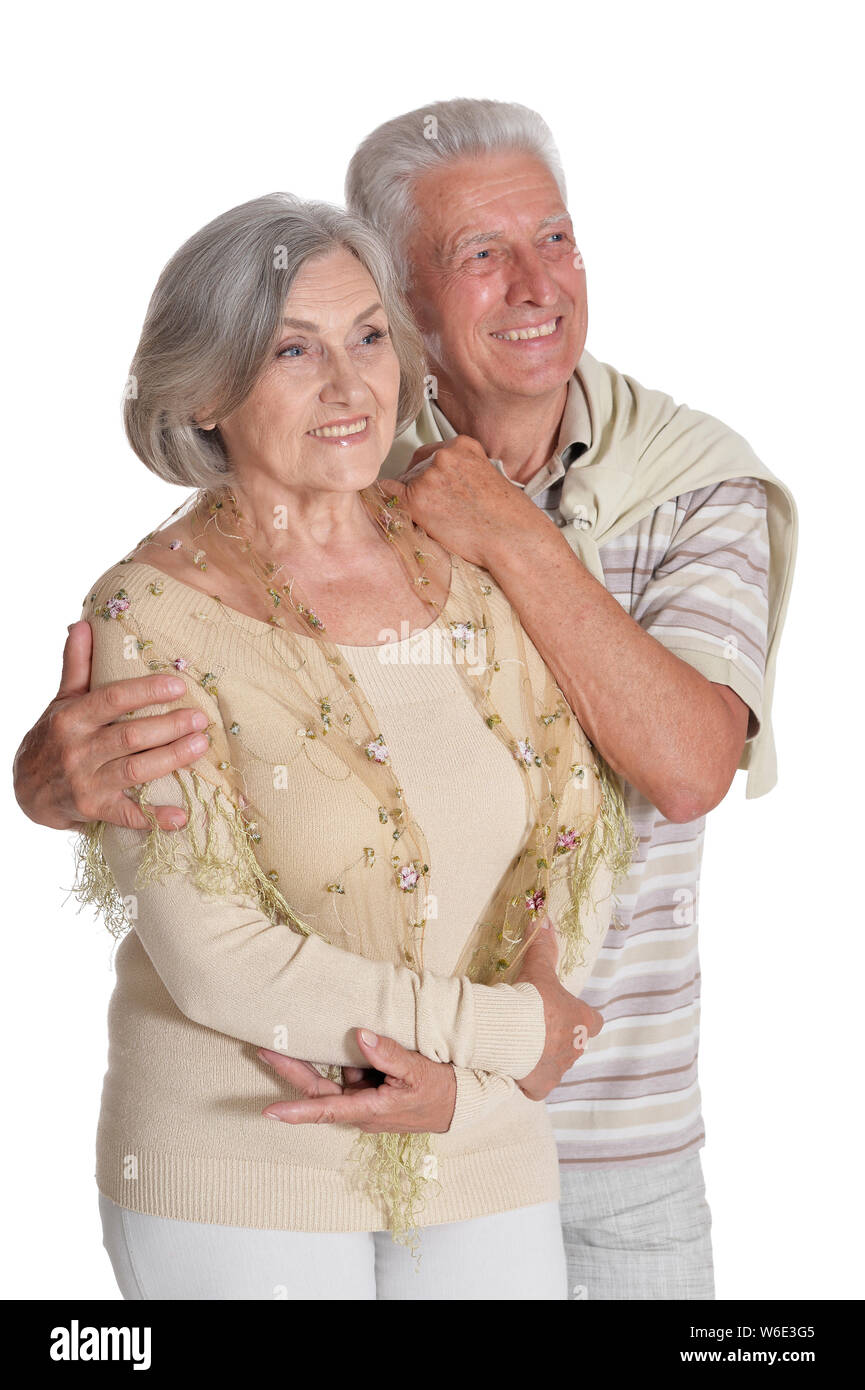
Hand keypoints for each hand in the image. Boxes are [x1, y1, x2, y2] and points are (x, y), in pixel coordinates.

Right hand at [12, 619, 211, 830]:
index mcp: (71, 719)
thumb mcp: (61, 701)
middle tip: (201, 718)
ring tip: (202, 745)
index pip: (111, 700)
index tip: (178, 685)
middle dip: (169, 726)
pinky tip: (182, 816)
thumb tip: (83, 624)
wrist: (26, 791)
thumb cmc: (53, 739)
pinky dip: (155, 817)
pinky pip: (128, 815)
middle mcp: (78, 750)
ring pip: (135, 770)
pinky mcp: (94, 810)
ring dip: (172, 759)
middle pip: (130, 736)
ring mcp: (86, 783)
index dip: (145, 691)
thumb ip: (76, 666)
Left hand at [257, 1029, 457, 1133]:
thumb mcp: (418, 1070)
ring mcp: (363, 1102)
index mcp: (370, 1109)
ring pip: (332, 1081)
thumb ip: (388, 1054)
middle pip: (318, 1091)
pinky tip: (342, 1040)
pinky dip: (342, 1059)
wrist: (458, 1105)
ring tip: (297, 1036)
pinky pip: (348, 1075)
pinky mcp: (369, 1093)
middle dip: (292, 1070)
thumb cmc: (439, 1091)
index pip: (326, 1110)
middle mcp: (360, 1109)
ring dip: (317, 1061)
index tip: (269, 1112)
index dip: (296, 1111)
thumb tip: (360, 1035)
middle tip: (265, 1048)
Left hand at [386, 435, 548, 569]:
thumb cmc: (508, 517)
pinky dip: (390, 503)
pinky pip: (388, 495)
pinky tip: (401, 513)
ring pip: (404, 484)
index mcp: (463, 445)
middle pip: (415, 467)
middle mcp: (443, 455)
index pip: (430, 453)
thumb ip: (462, 472)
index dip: (428, 473)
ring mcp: (428, 476)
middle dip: (420, 486)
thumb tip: (442, 485)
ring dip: (413, 500)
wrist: (512, 538)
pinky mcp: (416, 500)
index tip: (432, 487)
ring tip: (439, 520)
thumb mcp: (487, 478)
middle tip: (437, 509)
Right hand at [514, 917, 603, 1099]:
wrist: (510, 1030)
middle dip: (559, 1037)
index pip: (595, 1020)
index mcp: (584, 1021)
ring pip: (556, 1064)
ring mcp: (560, 1070)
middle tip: (535, 1026)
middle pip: (575, 1043)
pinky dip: (528, 1078)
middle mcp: (577, 1049)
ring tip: (521, 1043)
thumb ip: (544, 947)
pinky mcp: (541, 1087)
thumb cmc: (531, 999)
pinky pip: (537, 1084)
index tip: (563, 1011)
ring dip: (543, 1056)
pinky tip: (513, 1065)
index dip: (581, 1016)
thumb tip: (545, 918)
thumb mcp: (539, 969)